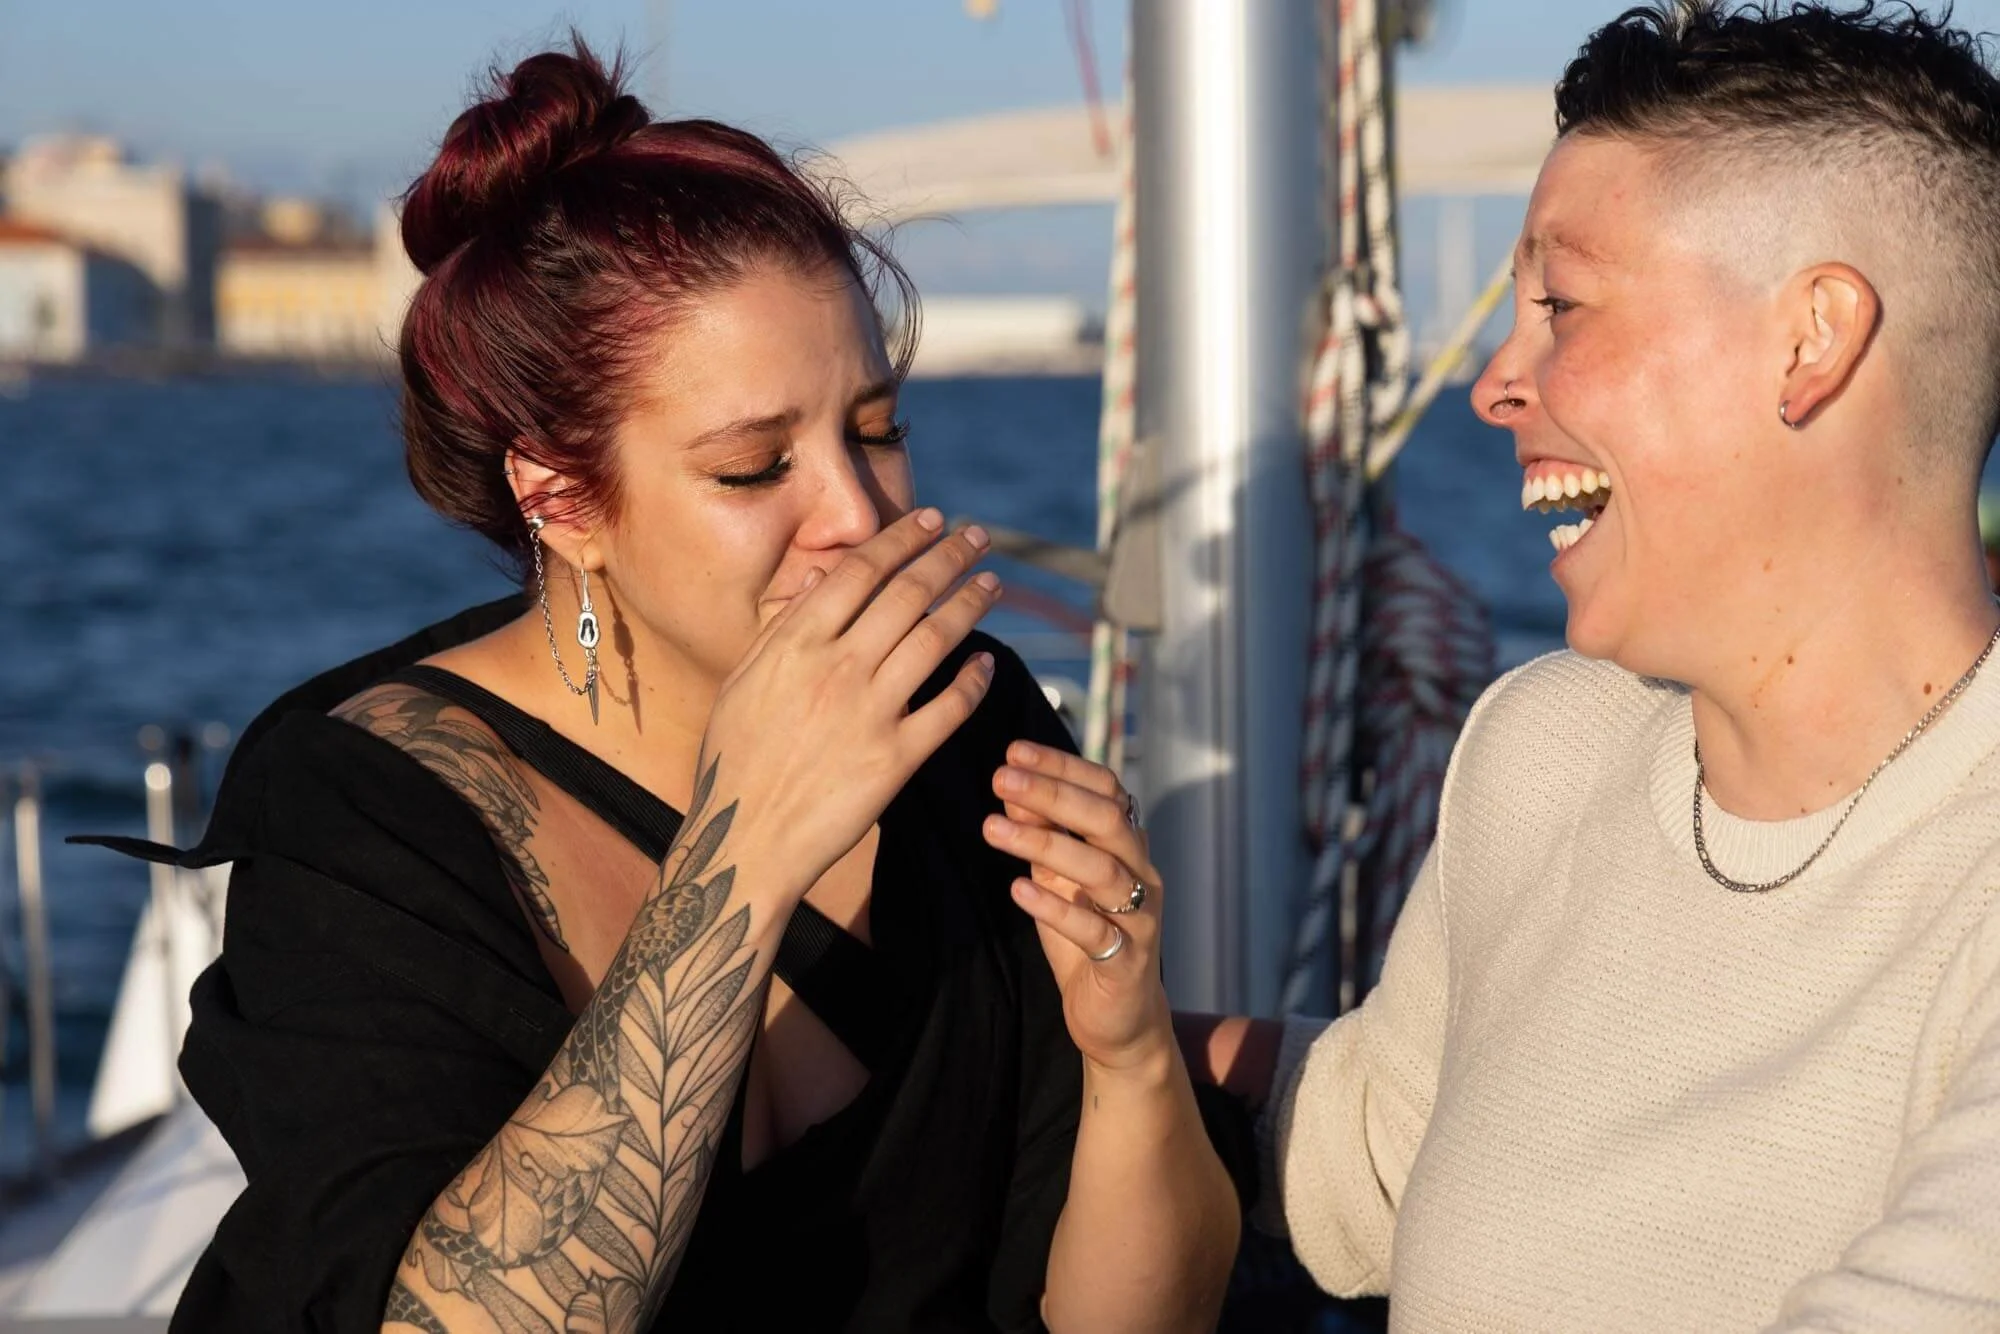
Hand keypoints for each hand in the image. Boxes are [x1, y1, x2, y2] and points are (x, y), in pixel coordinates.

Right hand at [700, 508, 999, 896]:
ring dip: (972, 603)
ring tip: (992, 584)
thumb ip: (783, 626)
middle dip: (951, 557)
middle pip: (909, 594)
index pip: (862, 570)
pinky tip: (987, 662)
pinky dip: (974, 680)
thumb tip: (823, 576)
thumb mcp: (742, 682)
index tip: (933, 520)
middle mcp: (837, 668)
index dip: (903, 538)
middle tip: (978, 538)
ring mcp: (871, 713)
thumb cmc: (737, 760)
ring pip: (938, 639)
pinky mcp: (897, 759)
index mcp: (796, 643)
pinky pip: (950, 708)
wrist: (747, 840)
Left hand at [983, 741, 1171, 1072]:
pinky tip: (1018, 891)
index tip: (1013, 752)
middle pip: (1107, 820)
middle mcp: (1141, 874)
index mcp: (1128, 847)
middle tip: (1000, 778)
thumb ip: (1045, 837)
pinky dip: (1055, 909)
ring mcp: (1139, 917)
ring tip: (992, 828)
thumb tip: (1013, 790)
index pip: (1106, 789)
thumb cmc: (1087, 937)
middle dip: (1053, 794)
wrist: (1119, 1018)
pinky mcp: (1127, 961)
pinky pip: (1094, 930)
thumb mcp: (1059, 880)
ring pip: (1100, 870)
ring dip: (1044, 844)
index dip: (1062, 767)